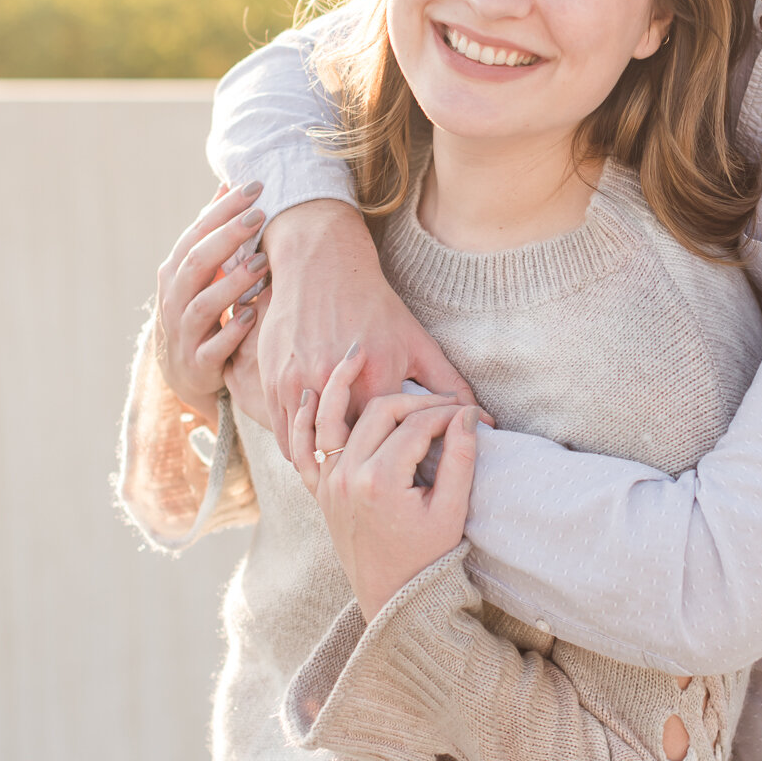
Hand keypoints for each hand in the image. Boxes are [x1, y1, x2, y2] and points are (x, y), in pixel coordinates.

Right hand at [154, 183, 272, 427]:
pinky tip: (253, 313)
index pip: (197, 233)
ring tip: (263, 263)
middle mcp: (174, 298)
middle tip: (259, 215)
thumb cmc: (198, 309)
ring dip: (233, 282)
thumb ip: (211, 232)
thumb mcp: (200, 271)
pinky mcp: (199, 362)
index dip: (223, 210)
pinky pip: (214, 347)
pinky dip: (232, 331)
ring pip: (203, 303)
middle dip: (227, 236)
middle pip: (197, 261)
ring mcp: (184, 331)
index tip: (254, 188)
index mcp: (175, 271)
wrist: (183, 372)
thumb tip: (228, 185)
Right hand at [258, 199, 477, 463]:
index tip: (406, 480)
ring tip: (348, 482)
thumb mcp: (418, 344)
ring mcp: (297, 383)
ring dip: (327, 470)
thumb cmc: (376, 307)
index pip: (389, 442)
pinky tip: (320, 461)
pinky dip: (302, 453)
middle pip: (347, 452)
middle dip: (362, 474)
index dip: (398, 466)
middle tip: (376, 492)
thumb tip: (488, 425)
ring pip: (310, 450)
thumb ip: (452, 387)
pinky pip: (285, 436)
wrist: (321, 267)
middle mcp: (331, 383)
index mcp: (374, 377)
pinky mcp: (272, 383)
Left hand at [292, 346, 480, 619]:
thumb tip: (467, 416)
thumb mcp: (451, 510)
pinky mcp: (321, 492)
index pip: (418, 424)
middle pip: (379, 411)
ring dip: (341, 385)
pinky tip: (311, 395)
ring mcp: (329, 483)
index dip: (450, 412)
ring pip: (334, 419)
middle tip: (444, 398)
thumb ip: (459, 459)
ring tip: (355, 354)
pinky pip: (303, 449)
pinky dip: (304, 421)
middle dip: (413, 397)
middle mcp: (347, 476)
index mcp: (381, 481)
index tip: (475, 413)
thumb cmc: (428, 559)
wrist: (394, 601)